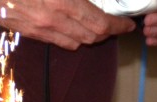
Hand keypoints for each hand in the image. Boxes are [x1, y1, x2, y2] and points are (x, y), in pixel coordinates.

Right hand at [0, 0, 135, 49]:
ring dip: (91, 37)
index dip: (118, 26)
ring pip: (76, 42)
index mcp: (62, 2)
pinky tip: (73, 28)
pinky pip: (58, 41)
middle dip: (108, 33)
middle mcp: (53, 21)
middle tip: (117, 26)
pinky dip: (72, 37)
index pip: (101, 23)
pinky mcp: (28, 33)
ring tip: (98, 27)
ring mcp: (40, 30)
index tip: (128, 25)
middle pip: (91, 37)